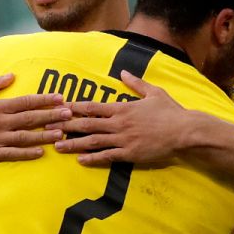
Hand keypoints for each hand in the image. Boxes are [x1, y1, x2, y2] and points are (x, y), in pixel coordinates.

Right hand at [0, 74, 70, 165]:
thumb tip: (12, 74)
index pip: (25, 102)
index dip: (43, 99)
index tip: (60, 98)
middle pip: (29, 118)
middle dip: (51, 115)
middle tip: (68, 113)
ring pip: (25, 137)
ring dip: (44, 135)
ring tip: (61, 133)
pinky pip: (12, 154)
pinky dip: (27, 153)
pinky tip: (41, 152)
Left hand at [48, 70, 193, 164]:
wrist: (185, 131)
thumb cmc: (171, 111)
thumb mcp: (154, 92)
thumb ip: (136, 83)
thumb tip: (123, 73)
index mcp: (123, 108)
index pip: (93, 106)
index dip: (74, 107)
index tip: (59, 108)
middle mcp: (119, 123)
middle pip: (87, 124)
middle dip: (66, 125)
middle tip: (49, 127)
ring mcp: (123, 140)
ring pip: (93, 141)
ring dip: (73, 144)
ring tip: (58, 146)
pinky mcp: (130, 154)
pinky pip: (107, 156)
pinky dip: (93, 158)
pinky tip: (80, 160)